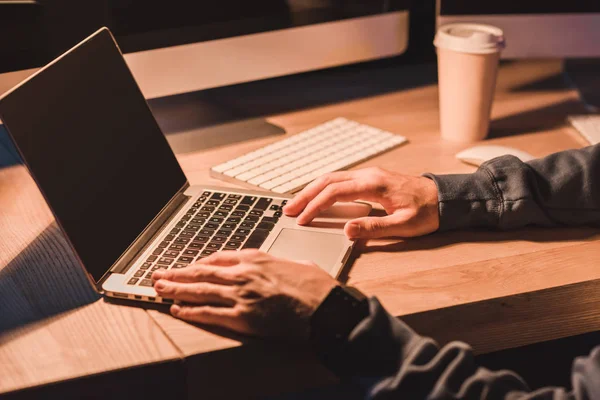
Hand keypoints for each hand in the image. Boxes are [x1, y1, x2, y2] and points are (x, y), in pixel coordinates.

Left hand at [151, 250, 336, 339]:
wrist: (326, 308)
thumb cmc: (316, 287)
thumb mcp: (297, 262)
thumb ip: (280, 262)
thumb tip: (279, 265)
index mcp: (256, 258)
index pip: (217, 258)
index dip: (198, 263)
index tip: (187, 266)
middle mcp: (244, 273)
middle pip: (201, 272)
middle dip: (177, 273)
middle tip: (159, 274)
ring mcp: (241, 295)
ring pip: (199, 290)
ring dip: (175, 289)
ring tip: (158, 288)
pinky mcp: (243, 317)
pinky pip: (209, 313)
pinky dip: (190, 311)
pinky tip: (177, 309)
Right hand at [283, 167, 438, 238]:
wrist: (445, 198)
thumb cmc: (428, 212)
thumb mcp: (404, 225)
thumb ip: (374, 228)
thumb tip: (346, 230)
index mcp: (373, 184)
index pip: (335, 192)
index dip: (315, 206)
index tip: (302, 219)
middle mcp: (368, 175)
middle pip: (328, 180)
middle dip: (305, 195)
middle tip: (288, 210)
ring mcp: (369, 175)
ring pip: (332, 178)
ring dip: (312, 190)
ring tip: (297, 205)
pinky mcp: (371, 179)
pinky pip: (341, 181)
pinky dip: (324, 189)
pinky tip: (317, 198)